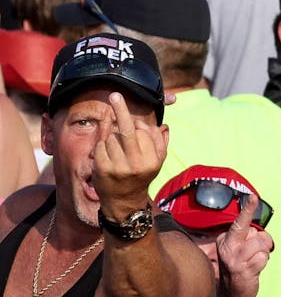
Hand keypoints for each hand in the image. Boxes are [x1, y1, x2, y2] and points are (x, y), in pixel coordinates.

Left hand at [92, 92, 166, 219]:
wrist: (125, 201)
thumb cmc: (141, 175)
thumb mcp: (156, 161)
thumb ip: (160, 143)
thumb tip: (162, 126)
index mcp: (153, 160)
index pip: (144, 132)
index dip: (139, 126)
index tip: (135, 121)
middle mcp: (137, 164)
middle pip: (127, 130)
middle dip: (121, 110)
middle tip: (114, 95)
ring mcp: (119, 167)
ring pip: (112, 138)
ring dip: (112, 140)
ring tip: (116, 154)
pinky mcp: (103, 169)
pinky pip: (101, 146)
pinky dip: (102, 148)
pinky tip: (107, 158)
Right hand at [215, 194, 273, 296]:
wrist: (231, 295)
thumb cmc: (240, 267)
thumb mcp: (239, 249)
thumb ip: (248, 238)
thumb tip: (260, 233)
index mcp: (225, 239)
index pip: (240, 222)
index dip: (248, 209)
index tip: (253, 196)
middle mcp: (227, 247)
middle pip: (256, 234)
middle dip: (263, 242)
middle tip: (255, 253)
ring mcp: (235, 259)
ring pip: (262, 245)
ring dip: (263, 254)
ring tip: (253, 262)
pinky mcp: (244, 270)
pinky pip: (264, 258)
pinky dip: (263, 263)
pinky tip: (253, 270)